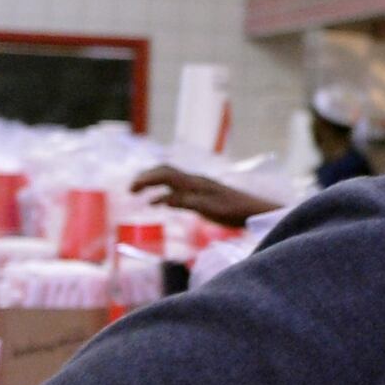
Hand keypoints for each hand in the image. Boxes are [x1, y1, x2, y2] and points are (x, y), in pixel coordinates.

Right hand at [131, 164, 283, 224]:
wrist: (254, 210)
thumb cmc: (234, 212)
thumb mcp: (209, 209)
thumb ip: (186, 202)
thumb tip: (162, 199)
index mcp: (194, 182)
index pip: (164, 174)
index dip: (146, 179)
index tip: (131, 189)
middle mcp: (194, 180)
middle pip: (164, 172)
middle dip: (145, 178)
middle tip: (130, 190)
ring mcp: (199, 185)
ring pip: (170, 179)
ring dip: (152, 183)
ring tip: (138, 193)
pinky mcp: (202, 193)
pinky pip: (177, 188)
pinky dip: (162, 193)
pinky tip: (158, 203)